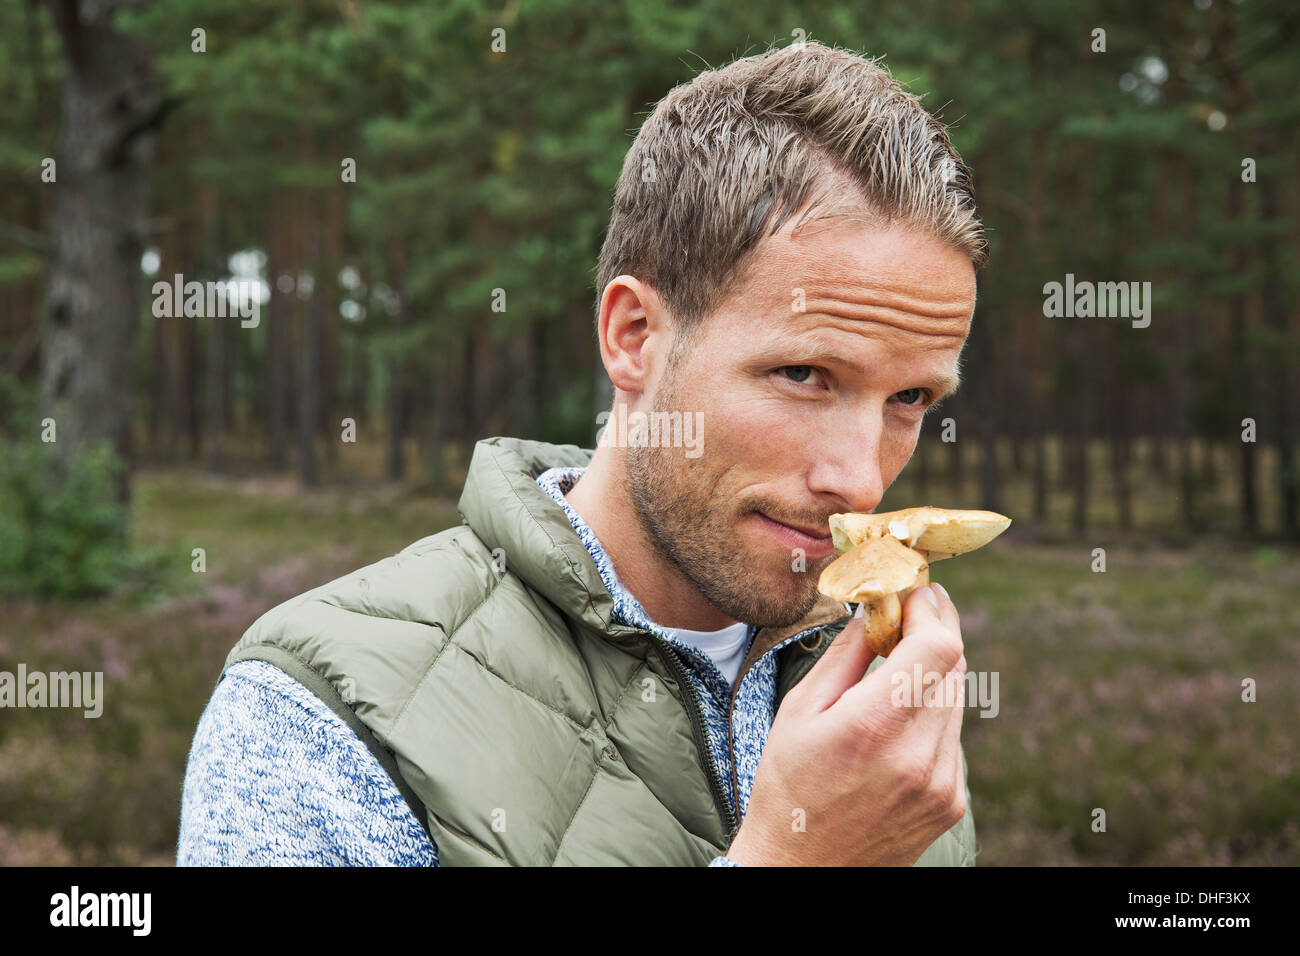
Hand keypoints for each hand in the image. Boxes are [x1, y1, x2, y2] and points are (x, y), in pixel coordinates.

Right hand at [726, 583, 967, 865]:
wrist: (802, 871)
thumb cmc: (788, 789)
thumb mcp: (800, 711)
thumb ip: (846, 655)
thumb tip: (875, 607)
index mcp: (872, 728)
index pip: (937, 648)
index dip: (931, 610)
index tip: (914, 591)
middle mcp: (918, 757)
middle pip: (956, 666)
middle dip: (937, 628)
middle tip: (912, 608)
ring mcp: (941, 783)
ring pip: (958, 697)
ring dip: (936, 667)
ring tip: (901, 656)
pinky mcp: (950, 801)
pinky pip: (953, 734)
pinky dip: (934, 709)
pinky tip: (900, 712)